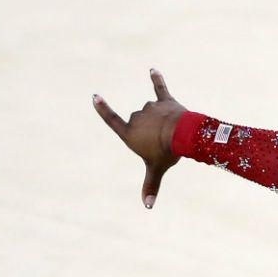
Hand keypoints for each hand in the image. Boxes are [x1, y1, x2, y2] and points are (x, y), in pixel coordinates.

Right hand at [93, 68, 185, 207]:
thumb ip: (150, 186)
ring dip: (161, 119)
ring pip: (152, 111)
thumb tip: (148, 206)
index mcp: (129, 133)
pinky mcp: (165, 100)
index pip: (112, 120)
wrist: (182, 135)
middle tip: (162, 141)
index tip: (95, 96)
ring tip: (172, 131)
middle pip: (139, 122)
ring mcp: (150, 107)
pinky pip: (160, 87)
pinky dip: (157, 78)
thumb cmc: (166, 152)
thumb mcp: (156, 169)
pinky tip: (153, 69)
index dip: (103, 109)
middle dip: (150, 130)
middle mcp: (136, 117)